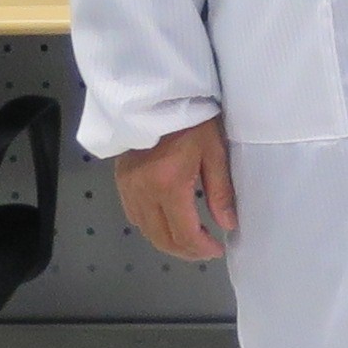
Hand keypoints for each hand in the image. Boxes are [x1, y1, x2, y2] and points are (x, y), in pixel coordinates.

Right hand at [114, 116, 239, 261]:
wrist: (157, 96)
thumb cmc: (191, 119)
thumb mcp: (213, 152)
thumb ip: (220, 192)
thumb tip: (227, 225)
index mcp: (168, 185)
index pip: (184, 233)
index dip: (202, 248)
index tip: (217, 249)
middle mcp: (143, 192)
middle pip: (162, 238)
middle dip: (185, 251)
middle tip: (205, 250)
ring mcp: (127, 187)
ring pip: (145, 230)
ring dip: (167, 241)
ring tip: (189, 240)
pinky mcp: (120, 180)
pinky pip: (134, 215)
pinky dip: (151, 227)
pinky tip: (166, 222)